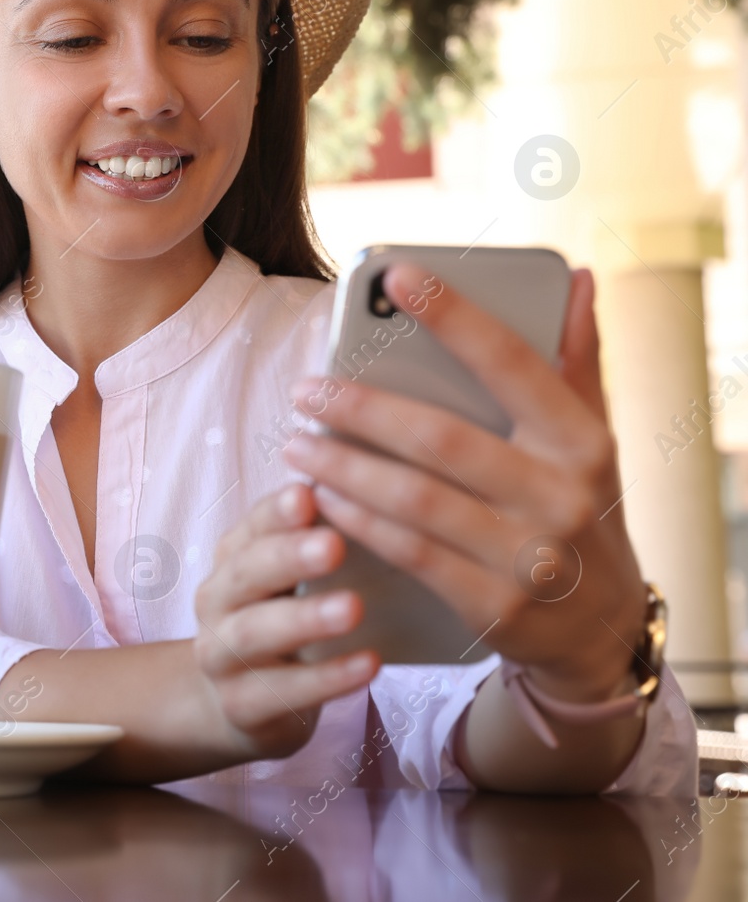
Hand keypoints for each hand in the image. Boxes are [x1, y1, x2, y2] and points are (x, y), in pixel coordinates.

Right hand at [193, 483, 378, 760]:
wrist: (239, 704)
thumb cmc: (281, 623)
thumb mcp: (287, 580)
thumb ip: (313, 541)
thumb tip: (363, 489)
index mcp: (232, 560)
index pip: (251, 527)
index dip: (276, 513)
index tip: (308, 494)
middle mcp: (217, 603)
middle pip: (245, 575)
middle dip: (287, 557)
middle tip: (333, 544)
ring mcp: (222, 657)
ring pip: (255, 634)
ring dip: (305, 619)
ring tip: (353, 607)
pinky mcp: (240, 707)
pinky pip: (281, 693)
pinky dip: (326, 679)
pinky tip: (369, 665)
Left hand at [280, 263, 646, 703]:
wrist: (603, 626)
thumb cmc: (582, 510)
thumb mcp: (592, 440)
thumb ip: (576, 361)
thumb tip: (580, 278)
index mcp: (582, 441)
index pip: (511, 363)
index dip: (453, 317)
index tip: (395, 276)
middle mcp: (561, 496)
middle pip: (440, 439)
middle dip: (362, 410)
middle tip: (306, 389)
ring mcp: (529, 556)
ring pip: (414, 500)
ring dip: (344, 467)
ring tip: (297, 441)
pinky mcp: (495, 606)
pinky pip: (410, 553)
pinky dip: (359, 522)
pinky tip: (321, 497)